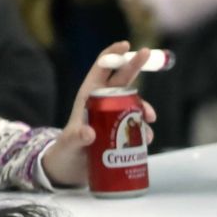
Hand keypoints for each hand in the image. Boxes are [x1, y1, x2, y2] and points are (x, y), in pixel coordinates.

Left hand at [41, 42, 159, 187]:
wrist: (71, 170)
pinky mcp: (123, 132)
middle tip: (149, 55)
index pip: (101, 68)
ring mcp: (115, 116)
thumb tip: (89, 133)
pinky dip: (145, 130)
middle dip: (136, 66)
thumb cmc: (66, 152)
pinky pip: (138, 126)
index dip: (113, 54)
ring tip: (149, 119)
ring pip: (134, 104)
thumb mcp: (70, 144)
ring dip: (145, 108)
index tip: (126, 45)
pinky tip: (147, 139)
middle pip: (123, 79)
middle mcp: (104, 102)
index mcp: (89, 96)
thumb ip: (77, 138)